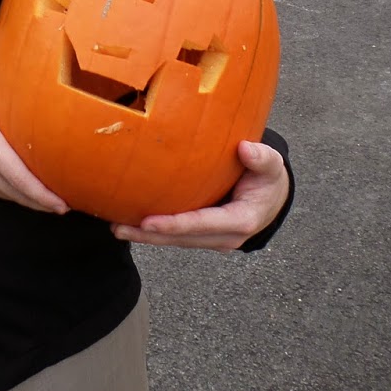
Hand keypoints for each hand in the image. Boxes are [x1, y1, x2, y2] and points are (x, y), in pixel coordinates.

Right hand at [0, 22, 68, 214]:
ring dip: (25, 201)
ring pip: (3, 194)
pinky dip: (8, 193)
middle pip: (14, 192)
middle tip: (65, 208)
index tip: (61, 204)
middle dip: (40, 203)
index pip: (17, 174)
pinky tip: (16, 191)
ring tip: (48, 204)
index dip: (41, 192)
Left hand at [111, 139, 289, 251]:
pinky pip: (178, 236)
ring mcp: (214, 239)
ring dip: (147, 237)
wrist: (273, 198)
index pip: (202, 224)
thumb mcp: (271, 166)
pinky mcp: (204, 236)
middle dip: (150, 235)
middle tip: (119, 227)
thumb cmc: (268, 177)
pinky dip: (156, 233)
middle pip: (183, 238)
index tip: (148, 222)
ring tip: (117, 228)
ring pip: (177, 241)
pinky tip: (132, 224)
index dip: (175, 224)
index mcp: (241, 220)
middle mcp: (226, 236)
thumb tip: (246, 149)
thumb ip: (262, 158)